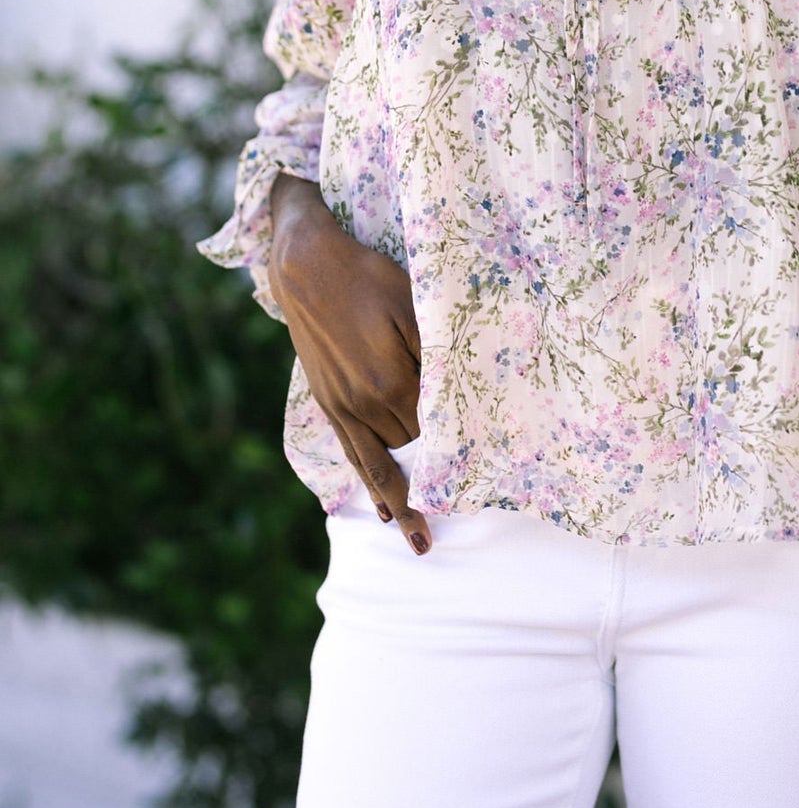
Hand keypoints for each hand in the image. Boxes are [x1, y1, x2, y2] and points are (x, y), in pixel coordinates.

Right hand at [267, 173, 432, 554]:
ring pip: (376, 468)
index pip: (433, 435)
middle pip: (409, 455)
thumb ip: (433, 353)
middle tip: (463, 525)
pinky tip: (376, 507)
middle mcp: (364, 405)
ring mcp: (341, 406)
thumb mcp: (411, 306)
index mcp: (391, 383)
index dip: (456, 460)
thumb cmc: (368, 278)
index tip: (483, 487)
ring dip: (397, 506)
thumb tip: (451, 393)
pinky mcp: (326, 401)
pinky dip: (367, 483)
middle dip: (434, 485)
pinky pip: (349, 453)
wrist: (306, 265)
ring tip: (418, 542)